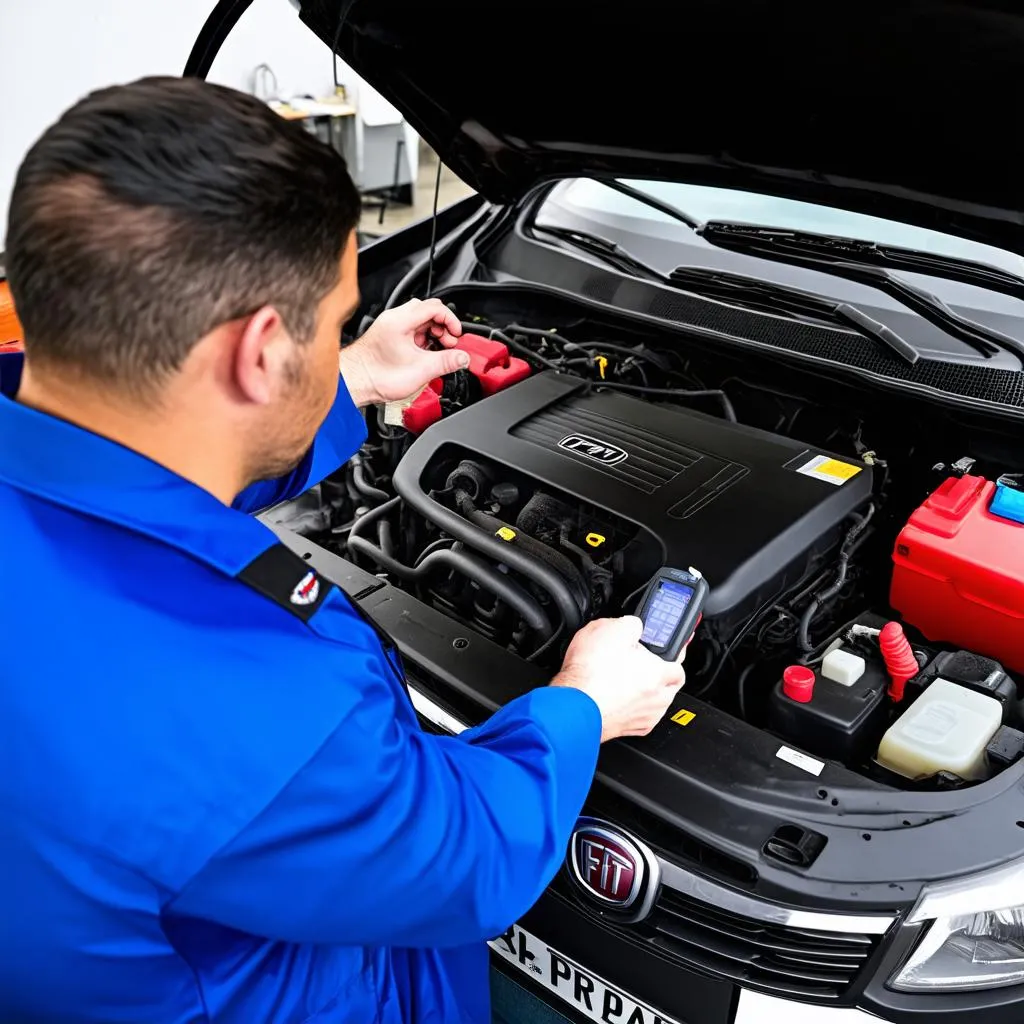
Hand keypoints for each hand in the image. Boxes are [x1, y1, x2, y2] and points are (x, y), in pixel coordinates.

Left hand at [339, 299, 466, 405]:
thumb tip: (463, 358)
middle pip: (428, 311)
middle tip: (449, 344)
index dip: (450, 320)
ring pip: (420, 320)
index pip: (434, 307)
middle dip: (443, 326)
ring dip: (433, 333)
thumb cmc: (377, 376)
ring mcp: (390, 326)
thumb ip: (446, 362)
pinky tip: (426, 353)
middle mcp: (394, 319)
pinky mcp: (389, 336)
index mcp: (400, 321)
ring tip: (438, 351)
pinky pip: (412, 330)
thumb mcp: (421, 370)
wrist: (355, 384)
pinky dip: (423, 338)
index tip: (456, 335)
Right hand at [551, 616, 685, 741]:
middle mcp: (657, 700)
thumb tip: (635, 625)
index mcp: (659, 674)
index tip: (663, 647)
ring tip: (623, 678)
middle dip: (658, 672)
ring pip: (654, 702)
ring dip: (644, 691)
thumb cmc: (590, 674)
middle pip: (668, 684)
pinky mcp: (627, 730)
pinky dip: (630, 706)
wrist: (572, 705)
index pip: (679, 662)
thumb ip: (633, 624)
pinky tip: (614, 695)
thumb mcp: (612, 628)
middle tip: (640, 661)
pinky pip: (637, 715)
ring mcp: (642, 717)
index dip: (670, 651)